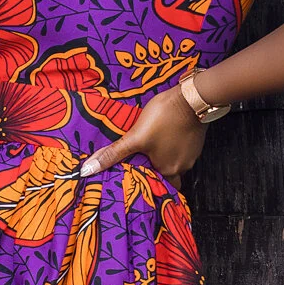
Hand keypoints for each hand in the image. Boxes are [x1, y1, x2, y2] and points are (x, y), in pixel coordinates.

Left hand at [79, 84, 207, 181]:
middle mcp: (183, 167)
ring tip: (150, 150)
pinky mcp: (196, 140)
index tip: (137, 179)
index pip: (158, 187)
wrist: (192, 97)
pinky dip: (173, 146)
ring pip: (175, 162)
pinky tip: (164, 137)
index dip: (147, 184)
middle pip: (167, 176)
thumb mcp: (135, 137)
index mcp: (168, 170)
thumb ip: (113, 154)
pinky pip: (182, 149)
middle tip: (142, 164)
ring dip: (164, 157)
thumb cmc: (164, 118)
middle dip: (155, 171)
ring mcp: (192, 154)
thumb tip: (87, 170)